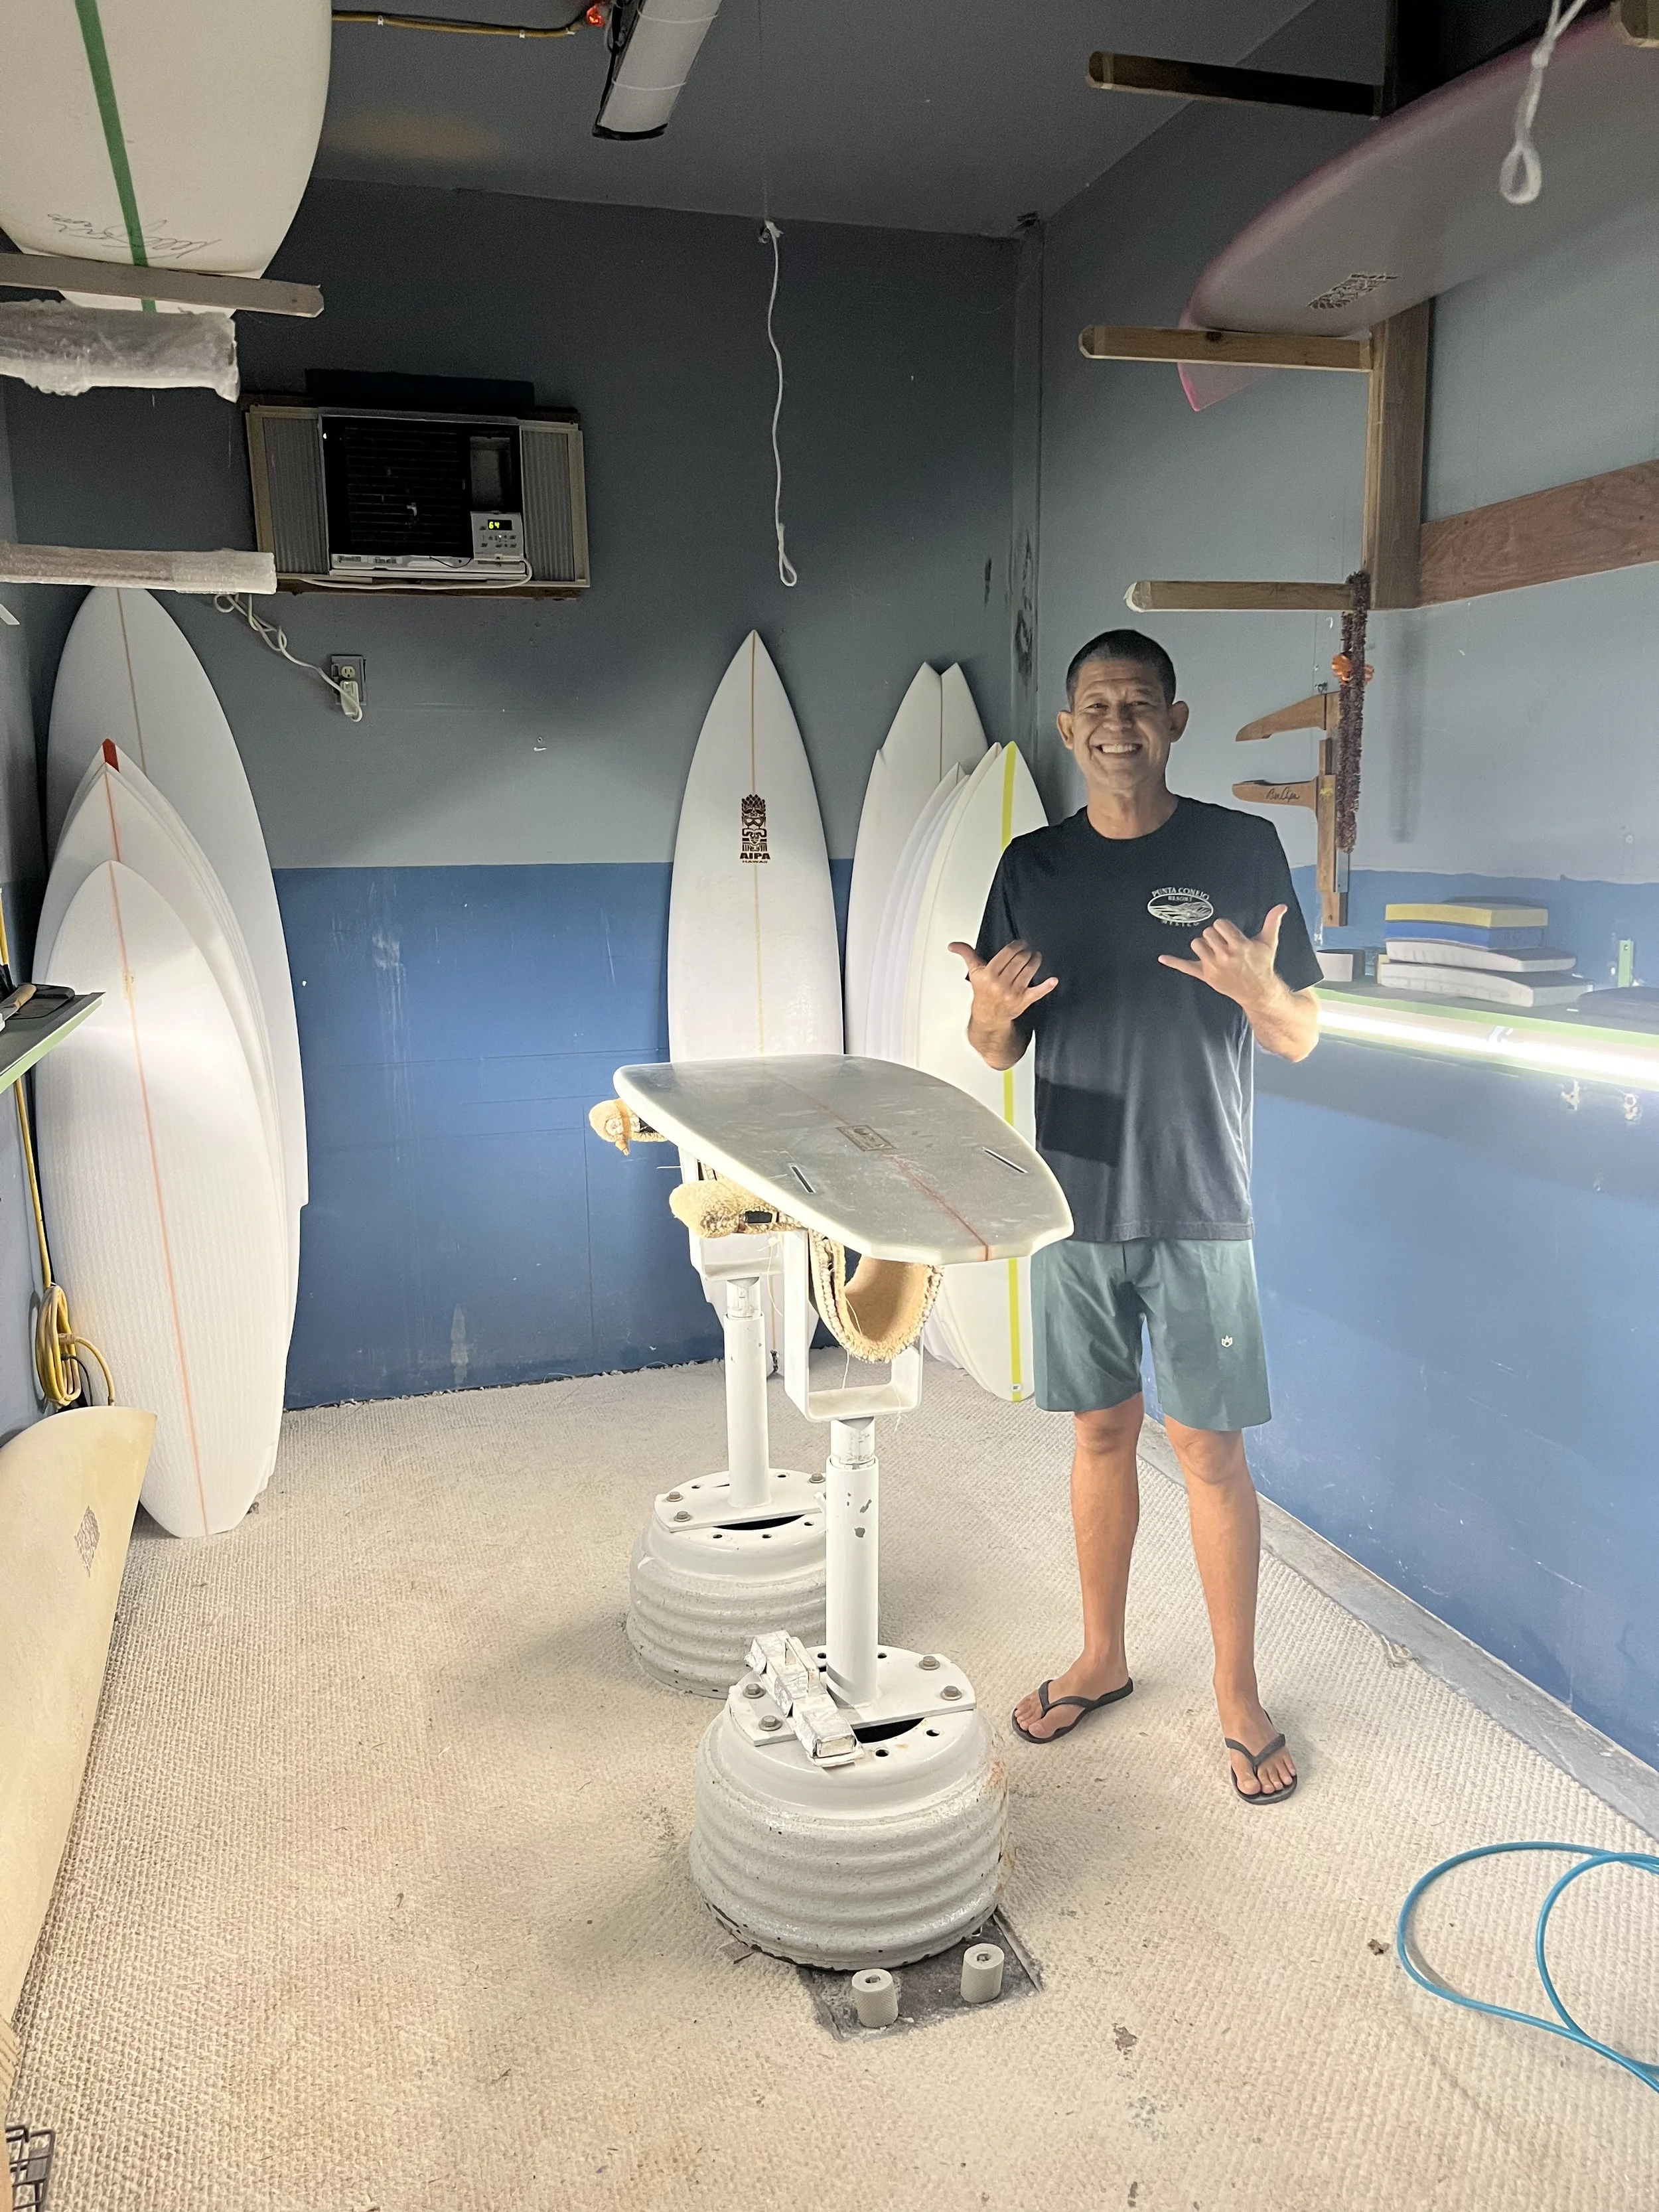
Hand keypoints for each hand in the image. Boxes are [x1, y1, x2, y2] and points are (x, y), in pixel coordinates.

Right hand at [947, 938, 1057, 1025]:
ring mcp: (1013, 993)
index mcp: (989, 974)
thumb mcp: (974, 972)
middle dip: (1027, 952)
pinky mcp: (1023, 1001)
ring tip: (1036, 957)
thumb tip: (953, 945)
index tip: (1021, 944)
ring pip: (1030, 970)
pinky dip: (1046, 986)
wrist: (988, 1016)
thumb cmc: (983, 992)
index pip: (1008, 953)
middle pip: (1020, 960)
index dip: (1017, 945)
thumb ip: (966, 955)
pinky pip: (1037, 992)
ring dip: (1036, 961)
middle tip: (1028, 950)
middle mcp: (1001, 984)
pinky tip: (1052, 980)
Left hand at [1158, 905, 1285, 1011]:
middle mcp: (1224, 956)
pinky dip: (1174, 962)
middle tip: (1224, 943)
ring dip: (1203, 944)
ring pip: (1197, 944)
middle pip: (1207, 933)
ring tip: (1215, 950)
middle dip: (1214, 935)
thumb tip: (1280, 907)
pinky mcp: (1206, 976)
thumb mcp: (1268, 943)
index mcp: (1239, 945)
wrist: (1258, 991)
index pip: (1220, 925)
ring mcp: (1213, 967)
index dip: (1224, 927)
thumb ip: (1272, 923)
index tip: (1230, 933)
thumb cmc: (1262, 965)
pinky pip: (1186, 967)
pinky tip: (1162, 957)